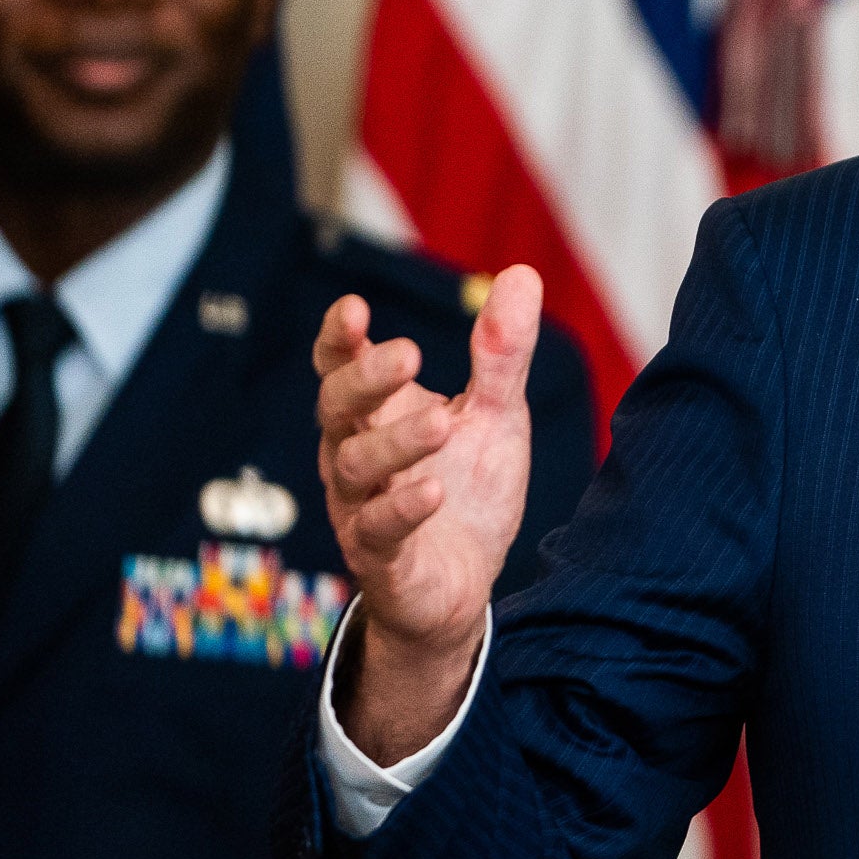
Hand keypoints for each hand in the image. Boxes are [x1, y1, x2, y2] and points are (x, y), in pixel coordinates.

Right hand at [313, 267, 542, 763]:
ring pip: (355, 467)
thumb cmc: (466, 489)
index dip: (338, 338)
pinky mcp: (381, 558)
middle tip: (409, 354)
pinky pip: (378, 530)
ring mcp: (360, 507)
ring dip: (397, 442)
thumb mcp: (494, 415)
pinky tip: (433, 491)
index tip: (353, 309)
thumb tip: (521, 273)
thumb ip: (502, 354)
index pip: (339, 366)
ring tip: (443, 422)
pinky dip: (402, 508)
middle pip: (337, 407)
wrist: (463, 585)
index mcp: (373, 414)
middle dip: (366, 379)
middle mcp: (352, 455)